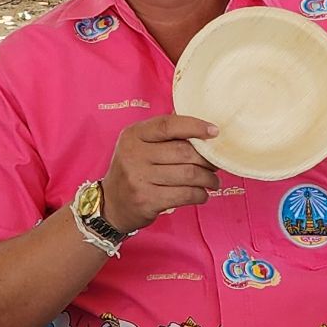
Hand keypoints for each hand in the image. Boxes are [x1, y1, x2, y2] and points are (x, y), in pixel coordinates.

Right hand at [100, 117, 221, 234]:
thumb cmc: (134, 170)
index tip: (214, 132)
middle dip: (207, 159)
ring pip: (188, 174)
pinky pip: (185, 195)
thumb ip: (164, 133)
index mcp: (133, 135)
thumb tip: (199, 122)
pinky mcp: (147, 200)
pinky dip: (200, 195)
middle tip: (215, 164)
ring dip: (208, 179)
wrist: (111, 204)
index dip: (195, 126)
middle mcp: (133, 154)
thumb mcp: (139, 145)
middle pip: (183, 152)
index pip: (168, 125)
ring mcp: (139, 178)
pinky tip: (201, 194)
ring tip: (212, 181)